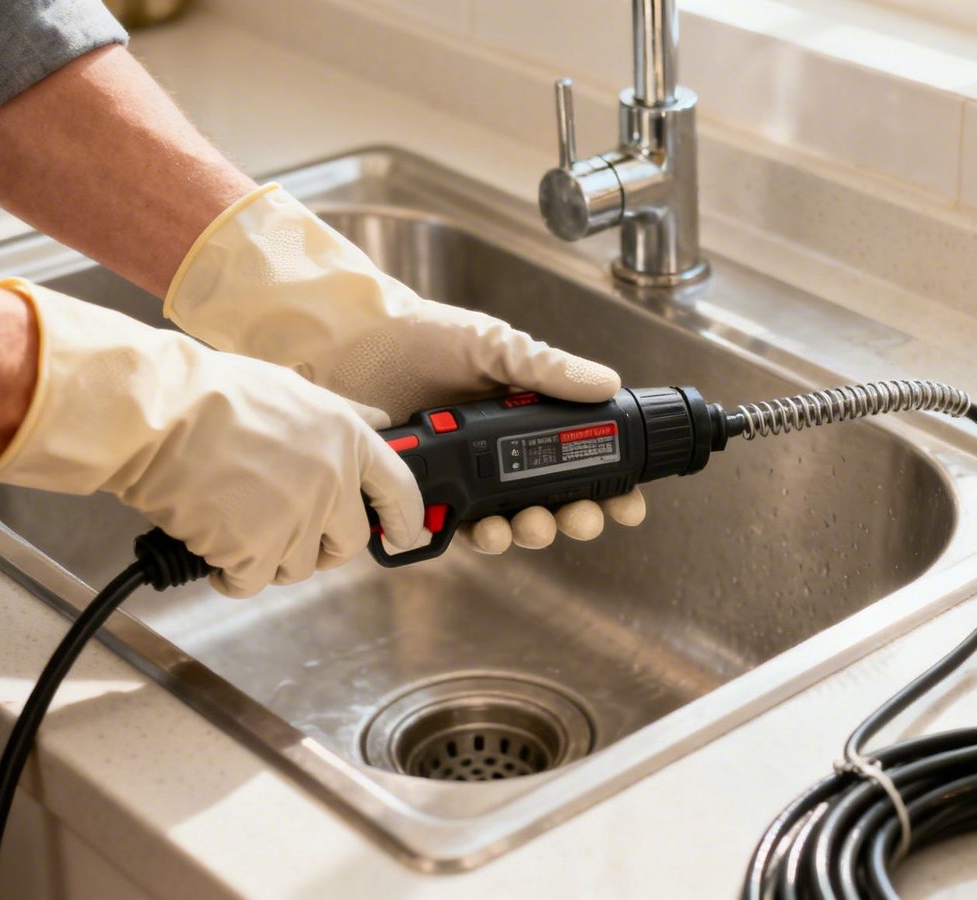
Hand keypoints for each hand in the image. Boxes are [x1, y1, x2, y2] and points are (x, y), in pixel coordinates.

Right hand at [0, 279, 421, 597]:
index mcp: (347, 441)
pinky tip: (210, 541)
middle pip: (348, 543)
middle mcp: (332, 483)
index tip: (407, 538)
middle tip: (286, 533)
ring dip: (268, 557)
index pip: (399, 490)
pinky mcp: (255, 550)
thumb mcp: (295, 391)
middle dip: (321, 547)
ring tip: (232, 522)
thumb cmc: (213, 396)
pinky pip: (251, 581)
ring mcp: (296, 520)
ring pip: (297, 567)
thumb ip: (344, 416)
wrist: (158, 416)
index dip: (406, 520)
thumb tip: (381, 424)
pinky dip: (230, 573)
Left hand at [164, 184, 645, 551]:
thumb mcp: (494, 346)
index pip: (577, 462)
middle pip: (550, 505)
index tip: (628, 504)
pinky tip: (481, 529)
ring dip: (527, 535)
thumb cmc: (418, 337)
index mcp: (521, 421)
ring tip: (524, 524)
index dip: (608, 489)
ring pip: (508, 526)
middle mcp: (494, 456)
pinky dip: (473, 536)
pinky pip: (453, 532)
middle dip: (573, 520)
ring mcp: (459, 480)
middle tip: (579, 518)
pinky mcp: (419, 497)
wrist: (348, 344)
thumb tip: (608, 383)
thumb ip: (548, 370)